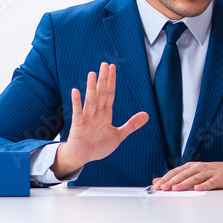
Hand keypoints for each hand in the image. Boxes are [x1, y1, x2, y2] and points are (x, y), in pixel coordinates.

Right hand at [52, 63, 148, 178]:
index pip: (110, 94)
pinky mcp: (78, 126)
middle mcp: (96, 114)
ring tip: (92, 74)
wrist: (82, 157)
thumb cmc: (97, 146)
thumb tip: (147, 115)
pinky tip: (75, 91)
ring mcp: (86, 119)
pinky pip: (78, 113)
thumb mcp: (118, 135)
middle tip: (105, 64)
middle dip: (104, 80)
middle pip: (101, 94)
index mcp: (105, 114)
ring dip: (91, 88)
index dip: (112, 81)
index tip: (112, 67)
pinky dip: (76, 103)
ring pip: (91, 101)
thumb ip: (131, 125)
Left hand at [151, 162, 222, 190]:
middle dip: (172, 181)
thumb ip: (176, 178)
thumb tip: (157, 182)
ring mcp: (210, 172)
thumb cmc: (213, 174)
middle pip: (183, 174)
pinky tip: (197, 189)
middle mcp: (199, 167)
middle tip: (163, 188)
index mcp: (192, 166)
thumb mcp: (194, 174)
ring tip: (176, 189)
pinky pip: (211, 182)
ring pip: (195, 178)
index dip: (166, 178)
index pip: (175, 172)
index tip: (157, 186)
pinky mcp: (220, 178)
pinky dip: (204, 185)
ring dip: (184, 183)